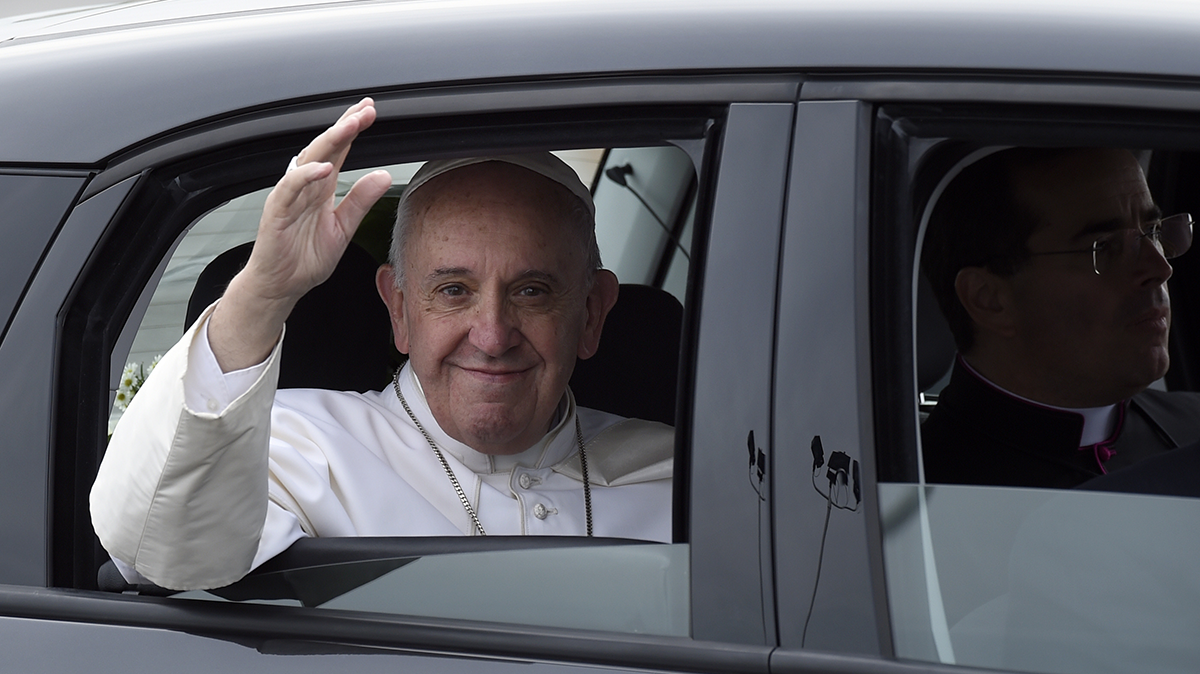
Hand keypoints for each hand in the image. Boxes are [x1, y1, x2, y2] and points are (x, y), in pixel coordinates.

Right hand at [209, 98, 392, 370]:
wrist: (281, 286)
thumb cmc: (305, 258)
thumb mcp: (344, 227)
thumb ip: (361, 201)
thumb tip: (384, 176)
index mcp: (321, 188)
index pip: (338, 152)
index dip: (352, 131)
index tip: (369, 112)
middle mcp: (304, 187)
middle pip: (325, 149)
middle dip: (344, 127)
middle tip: (364, 110)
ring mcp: (289, 197)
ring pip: (308, 161)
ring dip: (329, 142)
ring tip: (350, 126)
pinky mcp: (276, 213)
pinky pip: (289, 189)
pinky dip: (305, 177)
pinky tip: (323, 167)